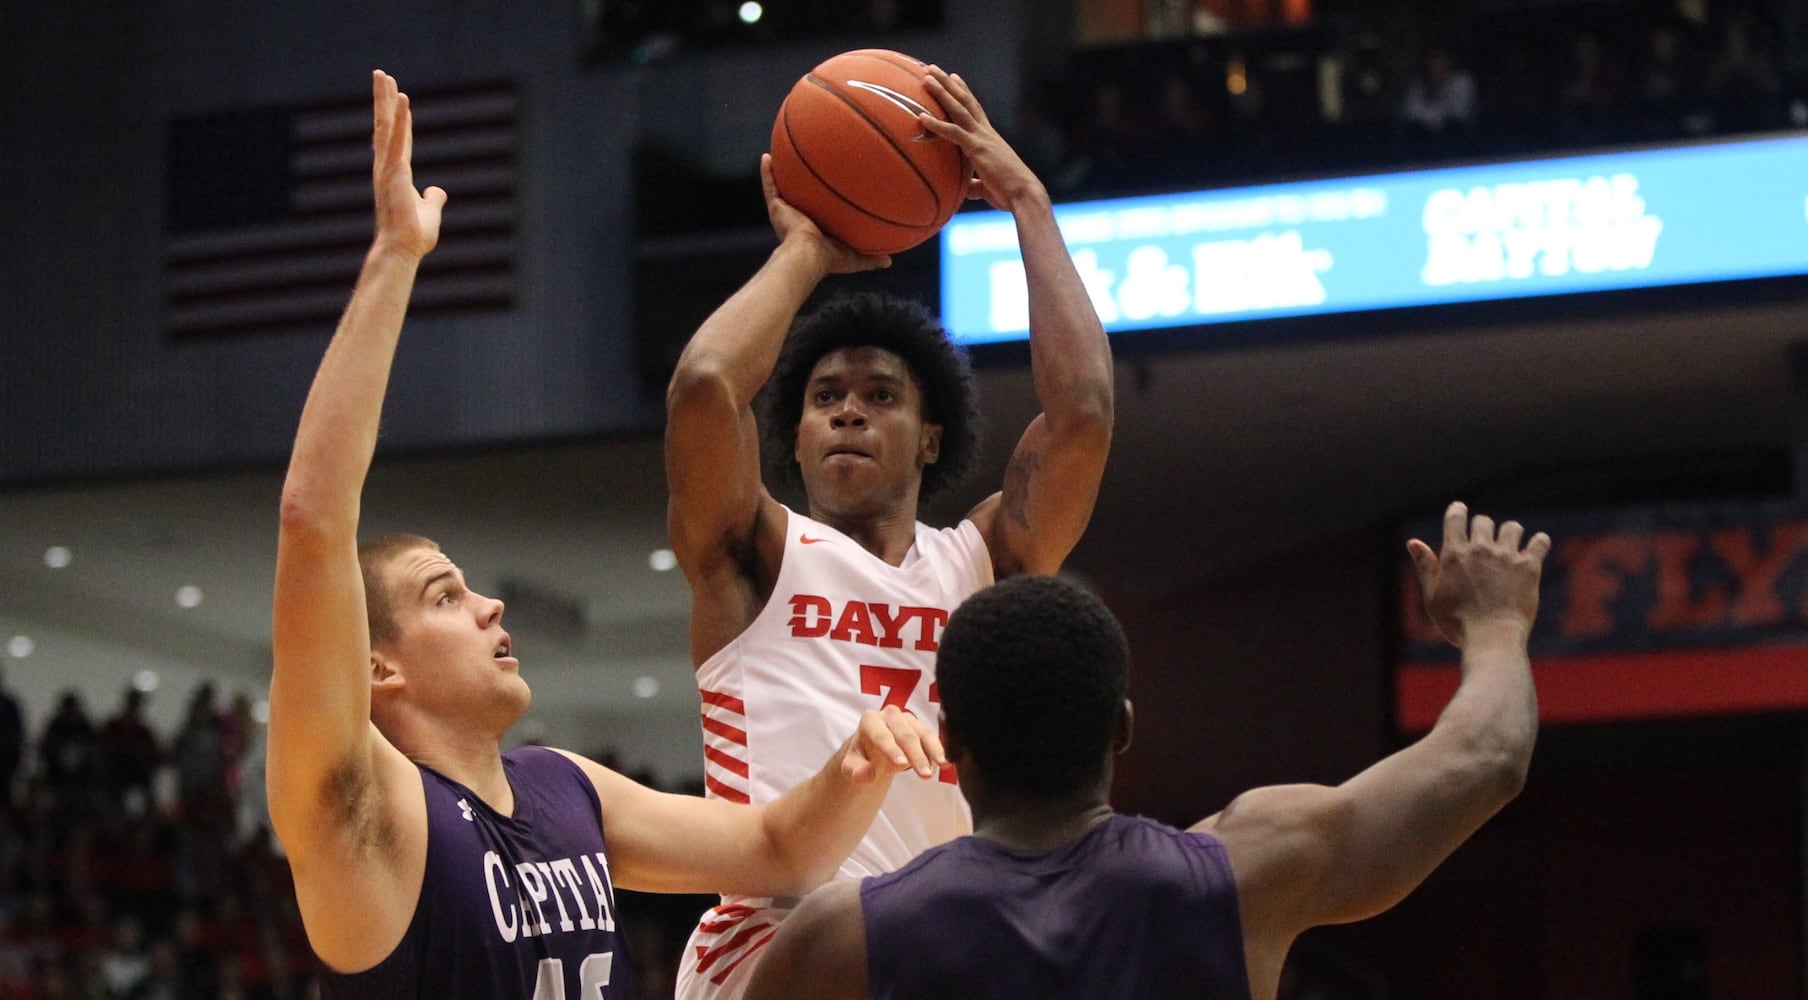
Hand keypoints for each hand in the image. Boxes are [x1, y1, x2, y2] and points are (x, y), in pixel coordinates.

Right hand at [370, 70, 445, 259]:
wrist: (403, 250)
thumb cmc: (414, 236)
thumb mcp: (429, 212)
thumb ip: (433, 199)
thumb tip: (437, 190)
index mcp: (396, 174)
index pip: (399, 139)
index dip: (400, 118)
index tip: (397, 98)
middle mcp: (387, 166)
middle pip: (385, 125)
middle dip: (382, 99)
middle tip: (380, 74)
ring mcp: (388, 167)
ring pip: (385, 126)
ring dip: (384, 98)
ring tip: (382, 74)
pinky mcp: (394, 171)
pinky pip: (398, 139)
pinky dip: (401, 118)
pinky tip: (402, 98)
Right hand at [760, 154, 890, 273]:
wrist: (808, 255)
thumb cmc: (830, 258)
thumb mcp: (854, 257)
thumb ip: (870, 258)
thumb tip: (889, 261)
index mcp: (813, 230)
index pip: (817, 212)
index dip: (820, 201)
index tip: (826, 188)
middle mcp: (798, 218)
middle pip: (798, 196)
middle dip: (800, 184)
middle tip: (806, 167)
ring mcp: (785, 212)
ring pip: (781, 187)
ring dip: (780, 172)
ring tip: (780, 154)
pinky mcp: (776, 207)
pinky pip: (769, 185)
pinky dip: (766, 171)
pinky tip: (766, 156)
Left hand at [840, 705, 945, 782]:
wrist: (873, 752)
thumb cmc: (862, 758)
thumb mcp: (852, 767)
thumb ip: (856, 771)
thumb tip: (866, 774)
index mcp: (870, 720)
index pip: (881, 735)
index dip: (891, 749)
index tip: (901, 763)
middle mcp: (889, 715)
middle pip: (905, 734)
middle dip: (916, 754)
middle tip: (925, 775)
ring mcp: (907, 719)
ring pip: (922, 732)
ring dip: (933, 750)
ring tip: (941, 766)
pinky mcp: (920, 727)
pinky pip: (932, 736)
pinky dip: (939, 749)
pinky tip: (946, 762)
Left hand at [918, 65, 1044, 213]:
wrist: (1024, 195)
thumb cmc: (1009, 194)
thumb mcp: (988, 187)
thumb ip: (976, 185)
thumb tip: (966, 191)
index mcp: (989, 137)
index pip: (975, 109)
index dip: (963, 92)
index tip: (954, 77)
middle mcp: (986, 132)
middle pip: (965, 100)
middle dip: (949, 83)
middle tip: (933, 68)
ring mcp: (982, 138)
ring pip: (958, 109)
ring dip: (942, 92)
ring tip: (926, 77)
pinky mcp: (977, 149)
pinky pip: (953, 133)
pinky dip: (937, 124)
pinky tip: (921, 116)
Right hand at [1407, 501, 1550, 645]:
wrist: (1492, 638)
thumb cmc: (1458, 622)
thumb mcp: (1432, 596)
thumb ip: (1425, 567)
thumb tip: (1413, 542)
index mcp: (1454, 554)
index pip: (1456, 518)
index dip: (1457, 511)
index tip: (1460, 510)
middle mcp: (1481, 550)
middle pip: (1484, 521)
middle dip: (1483, 527)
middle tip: (1485, 540)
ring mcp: (1506, 557)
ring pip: (1512, 527)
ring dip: (1510, 533)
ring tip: (1510, 546)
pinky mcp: (1529, 567)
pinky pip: (1540, 542)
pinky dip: (1539, 542)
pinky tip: (1537, 547)